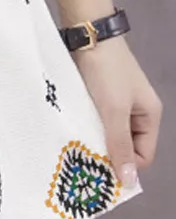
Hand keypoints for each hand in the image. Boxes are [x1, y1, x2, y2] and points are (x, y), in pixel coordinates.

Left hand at [71, 34, 162, 187]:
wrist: (88, 38)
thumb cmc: (107, 73)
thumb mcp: (114, 111)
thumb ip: (120, 144)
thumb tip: (129, 181)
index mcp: (149, 116)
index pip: (143, 155)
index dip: (126, 166)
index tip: (100, 173)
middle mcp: (134, 113)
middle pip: (124, 147)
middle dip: (107, 155)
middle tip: (82, 164)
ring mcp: (114, 105)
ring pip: (106, 135)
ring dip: (93, 142)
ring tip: (74, 151)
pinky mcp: (95, 98)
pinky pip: (93, 122)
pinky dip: (84, 129)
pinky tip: (69, 135)